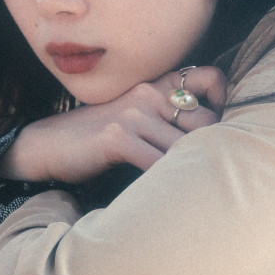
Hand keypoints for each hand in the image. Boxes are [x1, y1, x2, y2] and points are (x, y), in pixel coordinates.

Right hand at [0, 66, 225, 183]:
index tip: (224, 127)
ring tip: (199, 191)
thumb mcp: (136, 116)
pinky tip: (170, 196)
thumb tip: (212, 137)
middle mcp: (149, 95)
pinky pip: (157, 163)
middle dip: (214, 149)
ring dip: (193, 171)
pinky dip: (168, 182)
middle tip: (217, 173)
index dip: (225, 100)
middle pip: (206, 120)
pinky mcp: (118, 138)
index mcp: (157, 87)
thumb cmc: (99, 136)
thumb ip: (168, 117)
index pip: (210, 77)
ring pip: (185, 146)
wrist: (49, 145)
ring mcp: (134, 116)